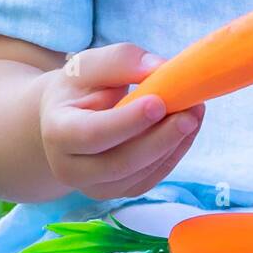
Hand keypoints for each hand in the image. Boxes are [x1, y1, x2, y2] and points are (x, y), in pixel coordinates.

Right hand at [38, 42, 204, 199]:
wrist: (66, 119)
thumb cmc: (78, 88)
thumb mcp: (88, 65)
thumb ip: (119, 61)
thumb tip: (157, 67)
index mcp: (57, 132)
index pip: (92, 134)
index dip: (126, 122)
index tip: (158, 103)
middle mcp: (71, 168)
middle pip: (120, 163)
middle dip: (160, 138)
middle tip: (191, 111)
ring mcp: (95, 186)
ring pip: (139, 175)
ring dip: (173, 145)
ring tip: (195, 112)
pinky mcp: (118, 191)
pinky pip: (150, 178)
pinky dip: (174, 154)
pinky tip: (188, 128)